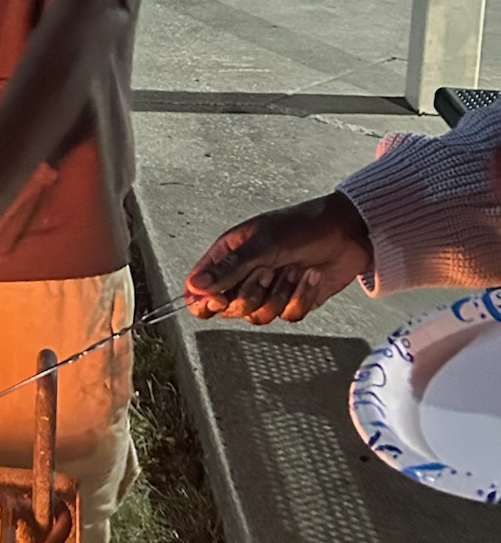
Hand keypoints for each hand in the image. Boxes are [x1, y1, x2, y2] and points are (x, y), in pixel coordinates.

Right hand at [184, 193, 372, 323]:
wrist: (347, 233)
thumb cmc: (302, 226)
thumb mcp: (262, 243)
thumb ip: (228, 268)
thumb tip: (195, 287)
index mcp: (228, 255)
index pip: (200, 289)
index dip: (205, 300)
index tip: (219, 297)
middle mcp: (244, 275)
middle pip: (230, 308)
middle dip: (252, 293)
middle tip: (267, 272)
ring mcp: (268, 291)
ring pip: (259, 316)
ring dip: (280, 294)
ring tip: (293, 270)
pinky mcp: (292, 302)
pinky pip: (287, 316)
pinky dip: (301, 297)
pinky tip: (309, 277)